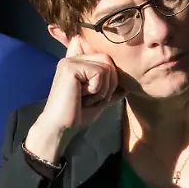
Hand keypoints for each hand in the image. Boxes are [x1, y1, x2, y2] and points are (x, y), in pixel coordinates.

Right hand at [25, 37, 124, 162]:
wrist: (60, 128)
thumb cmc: (77, 115)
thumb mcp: (99, 99)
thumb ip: (111, 89)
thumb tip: (128, 86)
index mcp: (78, 62)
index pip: (106, 59)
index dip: (109, 77)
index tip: (97, 94)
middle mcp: (73, 58)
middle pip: (108, 60)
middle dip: (109, 83)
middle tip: (94, 98)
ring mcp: (70, 62)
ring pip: (106, 67)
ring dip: (103, 89)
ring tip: (87, 99)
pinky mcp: (71, 68)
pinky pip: (99, 73)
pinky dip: (97, 90)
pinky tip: (83, 98)